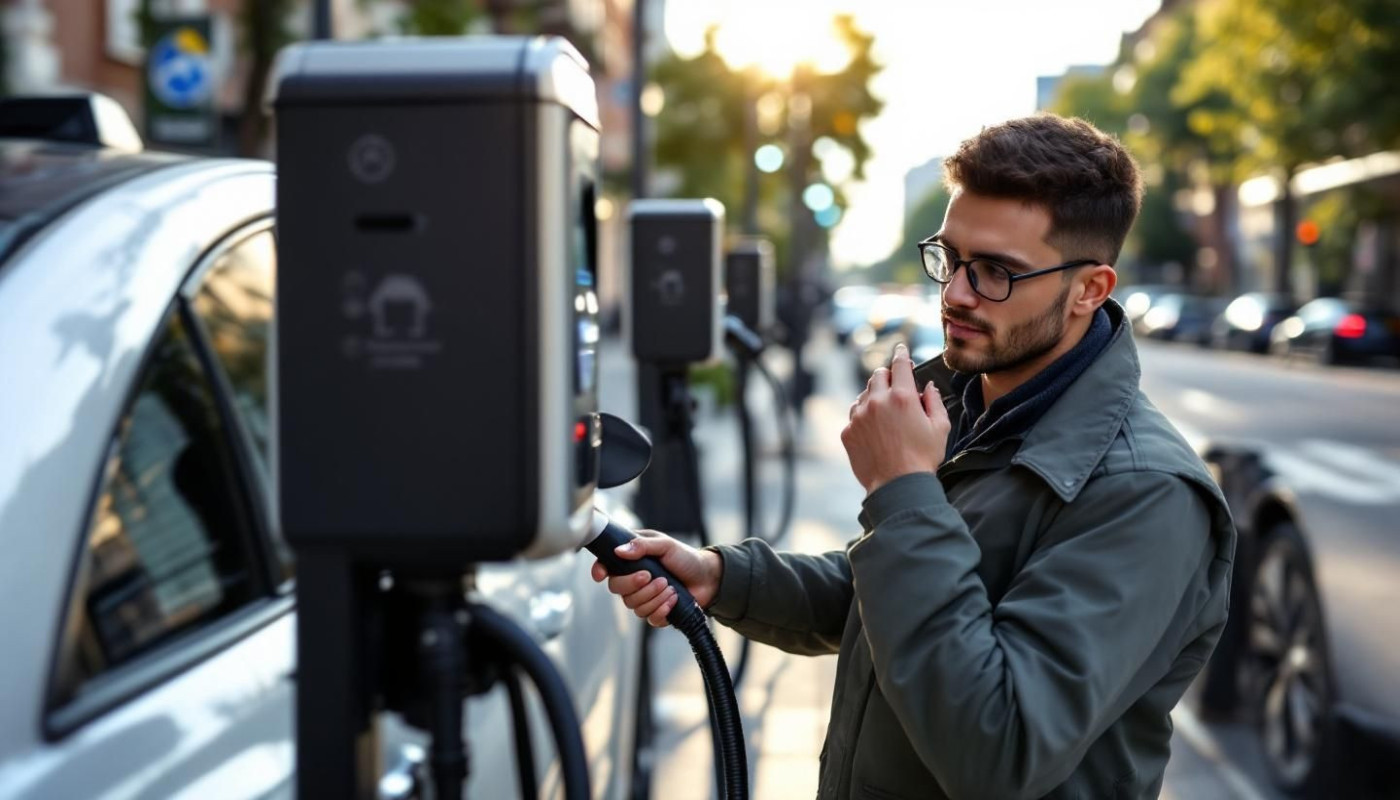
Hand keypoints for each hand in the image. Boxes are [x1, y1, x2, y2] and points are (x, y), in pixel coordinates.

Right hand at [590, 530, 723, 626]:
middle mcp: (633, 579)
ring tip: (670, 587)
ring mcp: (643, 597)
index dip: (599, 571)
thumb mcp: (665, 545)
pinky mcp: (655, 612)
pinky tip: (673, 600)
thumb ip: (642, 545)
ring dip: (654, 596)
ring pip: (633, 605)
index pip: (606, 566)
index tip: (601, 574)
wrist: (708, 578)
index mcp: (632, 560)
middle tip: (654, 577)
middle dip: (635, 585)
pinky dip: (662, 610)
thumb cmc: (686, 557)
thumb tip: (619, 551)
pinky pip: (648, 618)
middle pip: (616, 589)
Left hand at [841, 343, 950, 493]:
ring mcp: (859, 417)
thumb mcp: (940, 428)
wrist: (898, 486)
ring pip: (864, 395)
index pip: (899, 365)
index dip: (901, 353)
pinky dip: (863, 417)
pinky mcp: (848, 432)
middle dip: (887, 376)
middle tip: (895, 387)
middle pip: (878, 376)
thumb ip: (935, 402)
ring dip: (874, 397)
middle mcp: (877, 402)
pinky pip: (854, 415)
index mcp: (902, 397)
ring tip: (886, 414)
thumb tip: (928, 387)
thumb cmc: (922, 458)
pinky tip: (874, 429)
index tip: (900, 348)